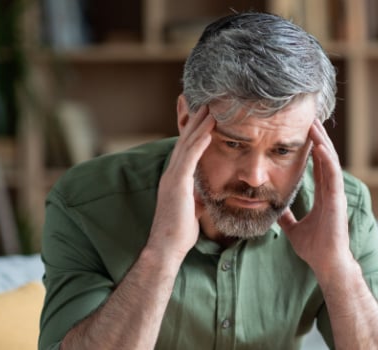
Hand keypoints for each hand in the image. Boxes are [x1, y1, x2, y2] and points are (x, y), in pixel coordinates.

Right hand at [146, 101, 213, 258]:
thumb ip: (197, 196)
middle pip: (185, 140)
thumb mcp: (192, 208)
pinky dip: (199, 143)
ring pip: (187, 144)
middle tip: (206, 102)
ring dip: (199, 126)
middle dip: (195, 121)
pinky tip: (209, 131)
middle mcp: (172, 173)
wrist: (167, 247)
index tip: (204, 116)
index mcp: (175, 178)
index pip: (186, 149)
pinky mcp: (178, 184)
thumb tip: (205, 194)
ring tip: (211, 109)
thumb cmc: (179, 232)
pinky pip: (190, 158)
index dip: (194, 131)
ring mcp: (173, 177)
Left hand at [278, 120, 351, 276]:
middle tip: (309, 119)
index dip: (312, 148)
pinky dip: (326, 160)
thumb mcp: (293, 229)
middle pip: (325, 158)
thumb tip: (274, 209)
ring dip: (322, 143)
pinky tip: (319, 146)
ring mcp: (336, 195)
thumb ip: (286, 217)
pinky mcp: (337, 201)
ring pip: (330, 162)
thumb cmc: (315, 249)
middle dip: (317, 138)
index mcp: (323, 196)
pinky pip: (333, 176)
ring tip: (314, 125)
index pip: (317, 166)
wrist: (326, 264)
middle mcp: (331, 191)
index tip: (303, 132)